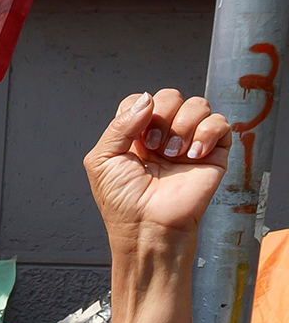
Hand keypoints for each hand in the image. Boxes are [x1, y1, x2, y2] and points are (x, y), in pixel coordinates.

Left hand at [85, 90, 230, 248]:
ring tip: (172, 154)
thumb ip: (118, 125)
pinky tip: (193, 155)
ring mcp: (189, 142)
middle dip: (162, 116)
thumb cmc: (123, 202)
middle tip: (153, 147)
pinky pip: (220, 122)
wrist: (149, 226)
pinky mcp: (213, 152)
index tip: (135, 137)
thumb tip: (146, 99)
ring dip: (183, 125)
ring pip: (197, 104)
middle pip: (170, 96)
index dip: (139, 110)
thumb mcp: (102, 160)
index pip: (142, 100)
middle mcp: (163, 135)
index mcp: (135, 135)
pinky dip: (207, 133)